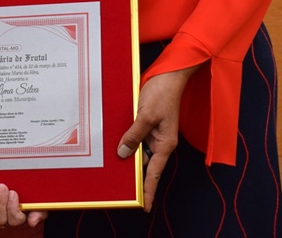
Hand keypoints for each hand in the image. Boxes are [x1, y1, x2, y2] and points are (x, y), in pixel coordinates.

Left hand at [0, 183, 46, 228]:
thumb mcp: (39, 202)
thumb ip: (38, 212)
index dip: (13, 209)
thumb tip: (32, 221)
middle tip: (2, 187)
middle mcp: (4, 219)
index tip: (13, 193)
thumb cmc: (30, 196)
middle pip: (0, 219)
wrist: (20, 186)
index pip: (15, 220)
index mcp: (18, 217)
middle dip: (1, 203)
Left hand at [117, 67, 197, 211]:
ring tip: (113, 169)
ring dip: (128, 155)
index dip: (148, 190)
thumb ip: (134, 134)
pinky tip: (116, 144)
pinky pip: (136, 137)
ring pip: (139, 150)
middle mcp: (160, 141)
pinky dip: (128, 141)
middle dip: (134, 175)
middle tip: (120, 189)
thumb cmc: (163, 93)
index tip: (144, 206)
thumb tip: (123, 153)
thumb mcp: (146, 115)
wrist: (168, 74)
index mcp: (165, 144)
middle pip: (145, 163)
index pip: (154, 172)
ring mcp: (154, 132)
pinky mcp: (147, 123)